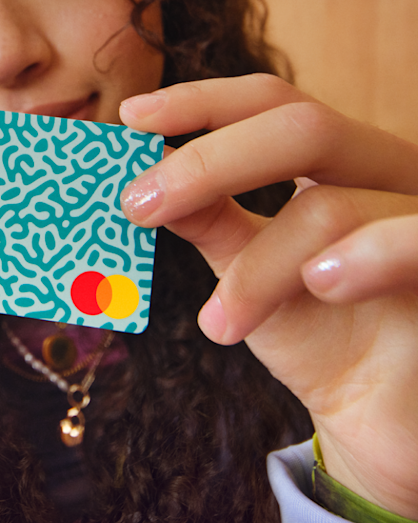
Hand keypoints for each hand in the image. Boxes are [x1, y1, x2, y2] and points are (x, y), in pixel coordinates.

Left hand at [119, 75, 417, 519]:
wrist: (382, 422)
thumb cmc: (319, 336)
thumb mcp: (248, 269)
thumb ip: (206, 218)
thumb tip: (139, 177)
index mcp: (340, 159)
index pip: (274, 101)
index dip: (204, 100)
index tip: (132, 117)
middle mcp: (388, 171)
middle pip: (303, 126)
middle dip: (211, 162)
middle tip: (140, 206)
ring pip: (332, 206)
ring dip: (261, 265)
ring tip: (219, 320)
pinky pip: (412, 243)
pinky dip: (364, 257)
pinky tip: (319, 283)